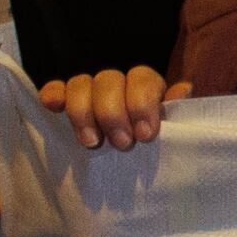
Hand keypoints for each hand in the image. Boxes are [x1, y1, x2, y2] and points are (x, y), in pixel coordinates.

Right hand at [42, 66, 183, 149]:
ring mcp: (88, 89)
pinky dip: (53, 94)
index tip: (145, 135)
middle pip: (108, 80)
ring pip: (80, 83)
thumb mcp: (169, 129)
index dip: (141, 105)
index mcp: (145, 85)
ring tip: (92, 143)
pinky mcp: (64, 101)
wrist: (128, 157)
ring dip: (83, 113)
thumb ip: (175, 111)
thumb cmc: (151, 142)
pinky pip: (55, 88)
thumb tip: (183, 91)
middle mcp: (116, 82)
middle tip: (122, 144)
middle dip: (113, 114)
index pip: (141, 79)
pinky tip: (53, 107)